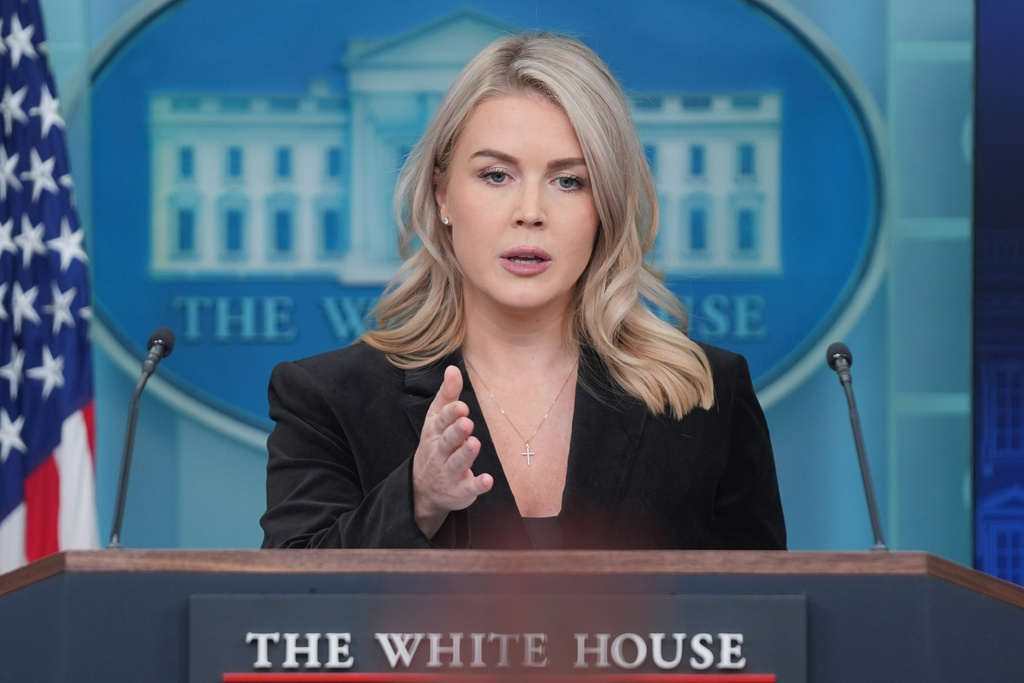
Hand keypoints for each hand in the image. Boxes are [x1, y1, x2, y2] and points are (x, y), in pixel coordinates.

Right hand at [412, 365, 493, 537]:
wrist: (422, 489)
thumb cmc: (435, 445)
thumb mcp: (436, 420)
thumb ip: (447, 395)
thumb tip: (452, 368)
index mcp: (434, 433)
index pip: (441, 421)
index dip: (450, 414)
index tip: (461, 406)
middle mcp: (439, 452)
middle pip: (447, 441)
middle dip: (456, 432)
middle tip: (467, 422)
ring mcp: (448, 472)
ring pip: (456, 462)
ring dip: (465, 454)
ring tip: (474, 443)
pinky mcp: (460, 490)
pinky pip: (469, 488)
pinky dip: (477, 485)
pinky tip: (487, 480)